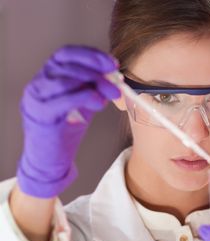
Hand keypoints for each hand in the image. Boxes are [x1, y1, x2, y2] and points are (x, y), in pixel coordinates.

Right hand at [17, 45, 119, 197]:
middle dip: (97, 72)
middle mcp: (39, 83)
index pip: (67, 54)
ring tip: (110, 94)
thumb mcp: (82, 105)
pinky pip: (63, 99)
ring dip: (93, 84)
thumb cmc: (65, 133)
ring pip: (65, 80)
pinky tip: (98, 102)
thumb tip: (115, 79)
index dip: (91, 55)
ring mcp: (36, 98)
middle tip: (117, 83)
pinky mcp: (40, 115)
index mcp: (49, 77)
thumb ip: (94, 90)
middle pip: (68, 66)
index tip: (112, 63)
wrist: (48, 161)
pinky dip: (83, 96)